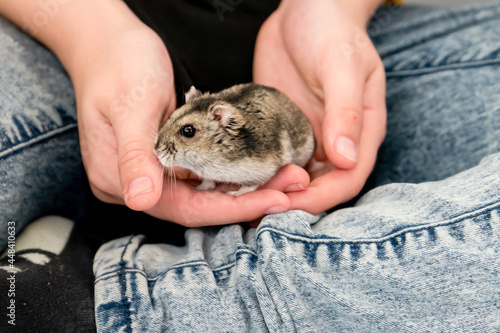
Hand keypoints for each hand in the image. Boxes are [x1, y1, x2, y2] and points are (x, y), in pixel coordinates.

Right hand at [67, 2, 306, 225]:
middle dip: (248, 199)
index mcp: (118, 179)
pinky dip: (233, 174)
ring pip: (206, 193)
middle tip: (292, 187)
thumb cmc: (119, 66)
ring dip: (246, 188)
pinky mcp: (165, 161)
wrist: (111, 44)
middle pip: (199, 205)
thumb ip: (135, 154)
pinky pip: (204, 176)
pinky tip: (262, 170)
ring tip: (286, 178)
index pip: (184, 208)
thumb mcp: (130, 106)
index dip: (231, 208)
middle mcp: (135, 184)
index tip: (275, 200)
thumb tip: (140, 200)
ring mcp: (149, 173)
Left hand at [253, 0, 386, 213]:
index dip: (321, 197)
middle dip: (290, 201)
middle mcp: (334, 140)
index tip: (289, 203)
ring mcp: (306, 136)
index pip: (347, 179)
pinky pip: (268, 156)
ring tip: (239, 203)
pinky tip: (230, 177)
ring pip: (290, 176)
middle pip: (318, 186)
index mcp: (360, 132)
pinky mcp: (280, 128)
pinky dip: (253, 170)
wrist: (305, 8)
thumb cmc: (332, 31)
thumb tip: (346, 159)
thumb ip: (345, 111)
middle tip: (256, 210)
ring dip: (269, 191)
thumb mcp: (342, 66)